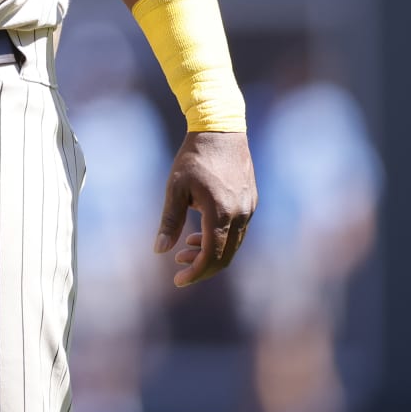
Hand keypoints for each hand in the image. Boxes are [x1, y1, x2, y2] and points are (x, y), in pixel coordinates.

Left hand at [155, 130, 255, 286]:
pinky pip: (237, 231)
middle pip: (225, 256)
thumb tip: (160, 250)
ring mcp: (248, 209)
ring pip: (233, 244)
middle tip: (179, 267)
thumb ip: (169, 221)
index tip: (178, 280)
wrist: (220, 131)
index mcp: (220, 213)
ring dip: (210, 252)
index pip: (212, 256)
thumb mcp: (175, 188)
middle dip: (202, 266)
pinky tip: (200, 234)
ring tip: (185, 250)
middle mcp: (240, 215)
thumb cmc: (193, 158)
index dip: (195, 272)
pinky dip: (220, 239)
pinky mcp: (250, 203)